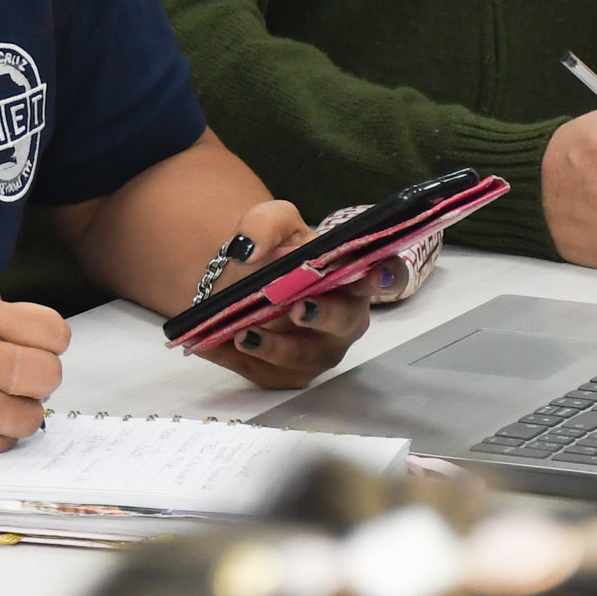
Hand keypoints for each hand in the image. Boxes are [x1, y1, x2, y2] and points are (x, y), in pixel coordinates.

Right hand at [0, 294, 69, 460]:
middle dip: (39, 380)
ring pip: (33, 416)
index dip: (49, 344)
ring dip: (19, 413)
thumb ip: (5, 327)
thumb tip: (54, 351)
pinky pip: (6, 442)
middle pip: (50, 375)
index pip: (54, 332)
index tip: (33, 349)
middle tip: (14, 380)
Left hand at [188, 200, 374, 390]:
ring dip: (274, 347)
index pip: (387, 276)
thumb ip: (263, 224)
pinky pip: (261, 372)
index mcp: (352, 277)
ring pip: (304, 358)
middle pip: (344, 322)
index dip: (389, 276)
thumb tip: (247, 249)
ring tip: (243, 332)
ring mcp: (318, 350)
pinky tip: (207, 343)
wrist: (240, 281)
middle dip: (323, 316)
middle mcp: (344, 318)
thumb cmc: (274, 252)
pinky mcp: (287, 373)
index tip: (377, 274)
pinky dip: (231, 358)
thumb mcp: (268, 222)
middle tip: (298, 308)